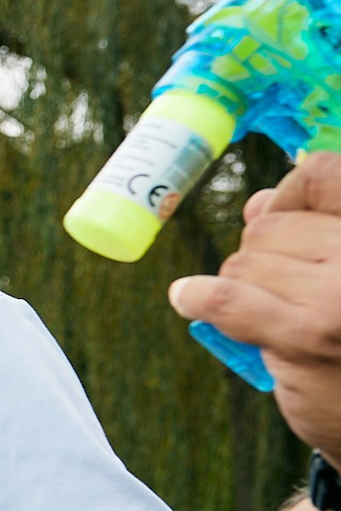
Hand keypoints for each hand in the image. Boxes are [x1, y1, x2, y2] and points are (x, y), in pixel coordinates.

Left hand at [172, 152, 340, 456]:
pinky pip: (226, 296)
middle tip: (291, 293)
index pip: (321, 174)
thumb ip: (313, 229)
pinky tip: (189, 299)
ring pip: (245, 262)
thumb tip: (256, 202)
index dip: (289, 193)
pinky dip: (198, 297)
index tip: (282, 216)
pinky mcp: (309, 335)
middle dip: (264, 254)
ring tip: (281, 318)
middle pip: (270, 223)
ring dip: (245, 288)